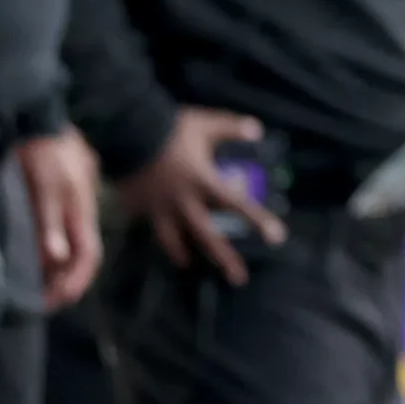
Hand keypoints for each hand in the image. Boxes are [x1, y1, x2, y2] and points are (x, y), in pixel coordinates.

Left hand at [16, 128, 103, 311]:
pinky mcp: (63, 197)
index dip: (75, 283)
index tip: (55, 303)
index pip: (87, 258)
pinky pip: (62, 232)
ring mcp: (73, 204)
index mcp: (80, 212)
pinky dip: (52, 251)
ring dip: (59, 269)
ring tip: (38, 287)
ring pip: (72, 245)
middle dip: (66, 283)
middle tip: (43, 303)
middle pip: (82, 256)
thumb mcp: (43, 187)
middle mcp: (80, 212)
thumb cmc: (41, 150)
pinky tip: (37, 257)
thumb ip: (48, 224)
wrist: (40, 114)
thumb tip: (55, 260)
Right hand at [118, 108, 285, 284]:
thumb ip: (230, 127)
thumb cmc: (169, 127)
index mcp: (203, 183)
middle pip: (208, 237)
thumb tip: (258, 128)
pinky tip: (155, 236)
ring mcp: (158, 209)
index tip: (277, 238)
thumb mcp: (204, 124)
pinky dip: (151, 231)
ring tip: (187, 263)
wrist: (127, 132)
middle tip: (239, 279)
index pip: (237, 206)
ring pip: (172, 240)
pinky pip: (146, 225)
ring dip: (181, 253)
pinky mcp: (136, 209)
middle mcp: (183, 202)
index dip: (258, 221)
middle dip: (225, 259)